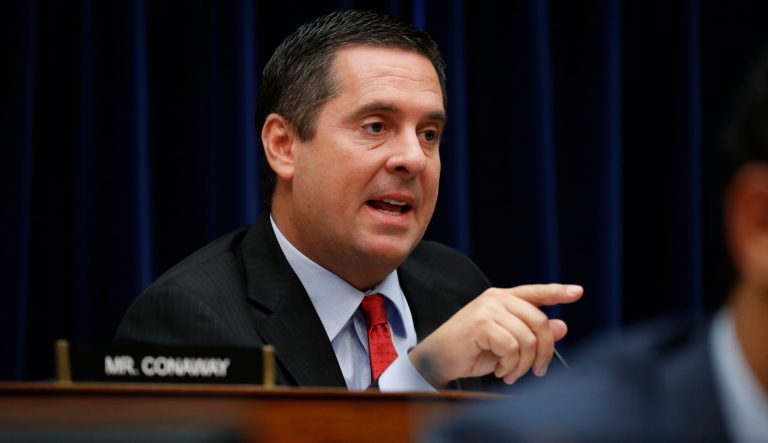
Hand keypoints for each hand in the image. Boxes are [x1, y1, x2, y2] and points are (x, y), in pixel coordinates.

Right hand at [408, 284, 582, 386]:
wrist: (436, 359)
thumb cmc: (469, 351)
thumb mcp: (506, 344)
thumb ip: (531, 333)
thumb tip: (561, 326)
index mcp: (502, 298)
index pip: (535, 292)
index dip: (558, 292)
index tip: (577, 292)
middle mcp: (496, 299)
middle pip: (539, 322)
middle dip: (544, 352)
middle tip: (537, 371)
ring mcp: (488, 309)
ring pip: (527, 339)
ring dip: (523, 364)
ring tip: (510, 373)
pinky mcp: (481, 324)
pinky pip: (512, 348)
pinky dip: (510, 366)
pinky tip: (499, 370)